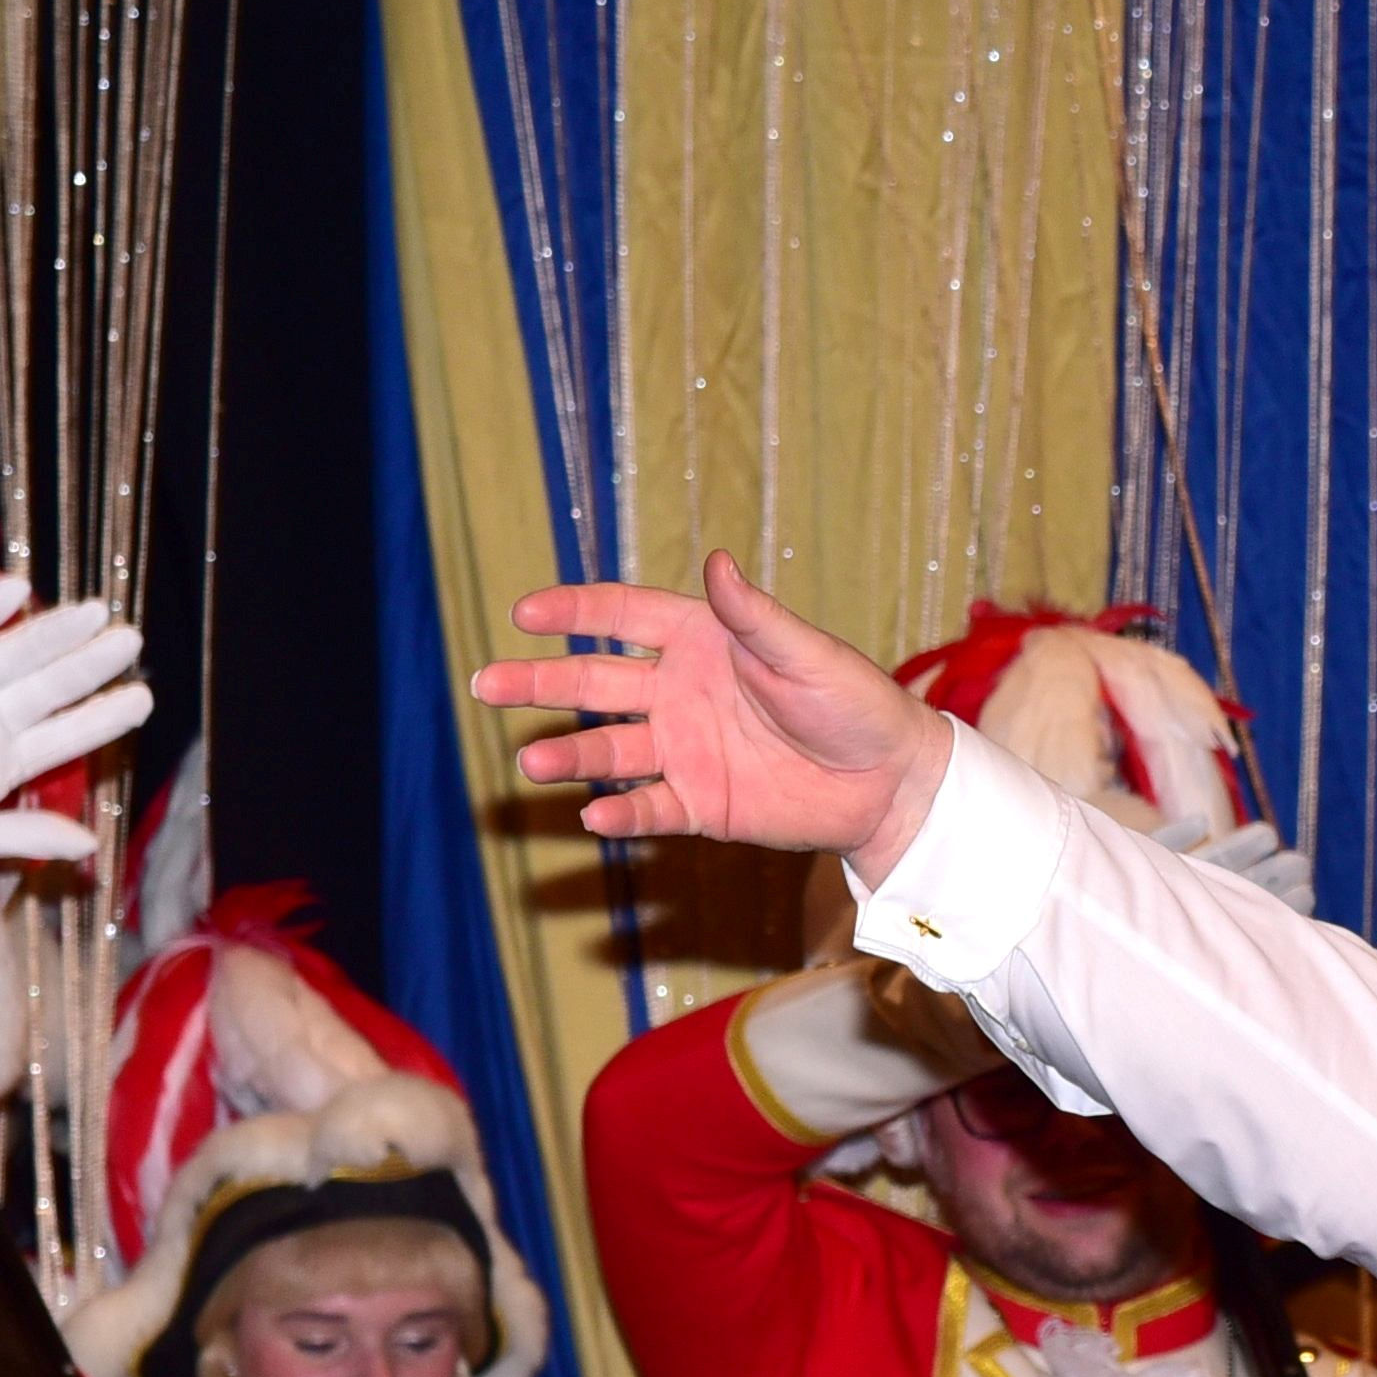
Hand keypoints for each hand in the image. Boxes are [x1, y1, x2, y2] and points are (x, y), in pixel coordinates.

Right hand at [0, 577, 150, 874]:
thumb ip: (28, 835)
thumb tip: (90, 848)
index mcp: (7, 759)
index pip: (68, 732)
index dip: (105, 715)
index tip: (144, 697)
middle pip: (50, 685)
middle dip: (91, 662)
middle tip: (132, 638)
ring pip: (13, 654)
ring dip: (51, 632)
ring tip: (95, 612)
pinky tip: (17, 590)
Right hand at [473, 556, 952, 864]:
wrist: (888, 780)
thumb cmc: (855, 701)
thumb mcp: (807, 654)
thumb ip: (755, 616)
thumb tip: (718, 562)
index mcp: (702, 639)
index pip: (623, 616)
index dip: (574, 611)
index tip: (524, 613)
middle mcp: (680, 691)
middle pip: (595, 681)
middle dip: (540, 681)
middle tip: (488, 683)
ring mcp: (684, 748)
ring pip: (610, 747)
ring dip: (570, 751)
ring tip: (532, 761)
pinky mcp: (700, 802)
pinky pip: (649, 805)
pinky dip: (621, 811)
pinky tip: (594, 814)